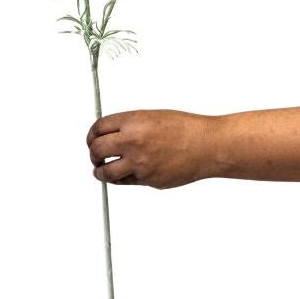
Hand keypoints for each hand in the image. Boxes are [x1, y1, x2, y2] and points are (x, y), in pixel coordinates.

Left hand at [86, 109, 216, 188]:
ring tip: (100, 169)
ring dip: (100, 171)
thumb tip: (111, 134)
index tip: (92, 138)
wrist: (207, 146)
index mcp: (133, 122)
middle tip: (94, 154)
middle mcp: (133, 142)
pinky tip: (123, 174)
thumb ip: (129, 125)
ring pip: (106, 172)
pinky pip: (126, 181)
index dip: (92, 134)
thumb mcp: (151, 117)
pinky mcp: (148, 180)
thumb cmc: (186, 129)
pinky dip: (122, 179)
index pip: (98, 128)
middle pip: (97, 149)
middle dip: (93, 153)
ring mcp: (140, 163)